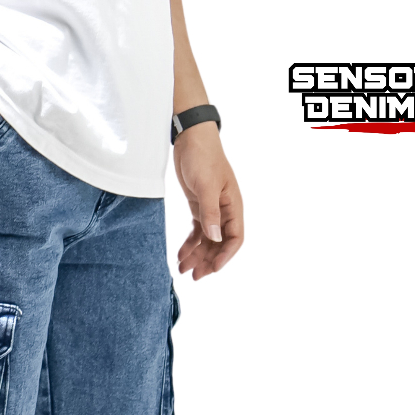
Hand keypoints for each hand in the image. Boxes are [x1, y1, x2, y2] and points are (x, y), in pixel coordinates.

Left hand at [173, 123, 243, 277]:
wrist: (190, 138)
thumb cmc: (203, 157)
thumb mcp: (206, 186)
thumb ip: (210, 213)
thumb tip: (215, 238)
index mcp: (233, 206)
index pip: (235, 238)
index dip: (225, 256)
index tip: (211, 269)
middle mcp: (224, 210)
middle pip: (219, 244)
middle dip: (207, 260)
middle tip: (193, 276)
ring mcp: (212, 209)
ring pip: (207, 240)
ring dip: (197, 256)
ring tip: (183, 269)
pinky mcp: (199, 206)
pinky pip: (197, 231)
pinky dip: (189, 244)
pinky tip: (180, 255)